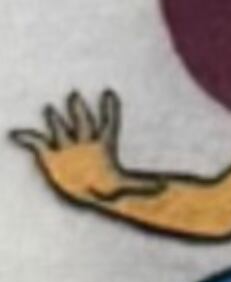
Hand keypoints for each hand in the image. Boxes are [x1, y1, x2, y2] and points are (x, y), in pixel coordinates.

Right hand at [13, 91, 145, 209]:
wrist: (89, 188)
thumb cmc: (110, 186)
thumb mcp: (126, 188)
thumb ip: (143, 187)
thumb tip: (164, 188)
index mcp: (103, 144)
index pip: (109, 123)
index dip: (109, 109)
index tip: (109, 93)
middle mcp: (84, 141)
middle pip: (82, 122)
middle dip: (78, 111)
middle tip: (74, 95)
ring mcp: (66, 146)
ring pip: (60, 129)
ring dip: (55, 120)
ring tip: (48, 110)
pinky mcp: (50, 155)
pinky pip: (36, 143)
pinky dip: (26, 138)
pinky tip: (14, 134)